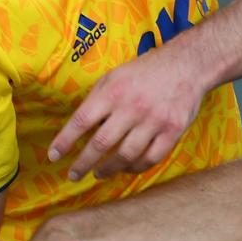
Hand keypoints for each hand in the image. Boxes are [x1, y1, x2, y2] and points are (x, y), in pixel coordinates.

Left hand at [49, 45, 207, 180]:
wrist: (187, 65)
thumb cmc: (145, 71)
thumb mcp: (114, 76)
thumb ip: (97, 100)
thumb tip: (80, 128)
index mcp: (113, 91)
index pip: (81, 121)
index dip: (64, 141)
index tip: (54, 156)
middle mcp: (132, 107)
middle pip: (101, 144)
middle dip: (83, 163)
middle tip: (73, 175)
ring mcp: (154, 120)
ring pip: (126, 156)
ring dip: (109, 169)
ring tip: (99, 173)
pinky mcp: (173, 130)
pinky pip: (151, 158)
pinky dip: (136, 167)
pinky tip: (127, 168)